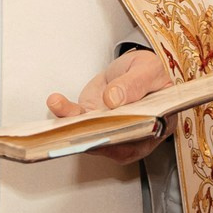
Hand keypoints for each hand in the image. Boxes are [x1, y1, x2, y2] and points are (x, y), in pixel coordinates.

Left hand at [45, 47, 174, 164]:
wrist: (133, 68)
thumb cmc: (149, 72)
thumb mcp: (148, 70)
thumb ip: (135, 84)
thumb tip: (113, 99)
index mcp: (156, 126)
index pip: (141, 139)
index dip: (124, 140)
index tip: (108, 133)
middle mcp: (133, 134)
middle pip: (113, 143)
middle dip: (92, 137)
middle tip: (78, 128)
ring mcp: (111, 129)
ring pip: (91, 134)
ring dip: (72, 125)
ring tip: (60, 107)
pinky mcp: (93, 120)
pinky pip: (78, 121)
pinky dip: (65, 113)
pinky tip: (56, 102)